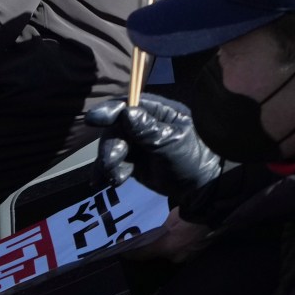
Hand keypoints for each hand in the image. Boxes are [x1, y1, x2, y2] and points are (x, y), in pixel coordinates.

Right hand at [84, 97, 224, 198]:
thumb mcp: (172, 143)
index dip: (110, 110)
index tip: (93, 119)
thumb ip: (148, 130)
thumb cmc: (193, 158)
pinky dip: (107, 172)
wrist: (201, 189)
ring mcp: (138, 143)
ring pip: (112, 146)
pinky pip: (114, 162)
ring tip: (115, 178)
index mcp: (159, 112)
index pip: (130, 104)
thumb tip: (127, 111)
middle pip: (116, 127)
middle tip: (112, 162)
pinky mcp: (133, 161)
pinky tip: (103, 182)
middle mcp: (145, 124)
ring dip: (108, 161)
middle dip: (110, 145)